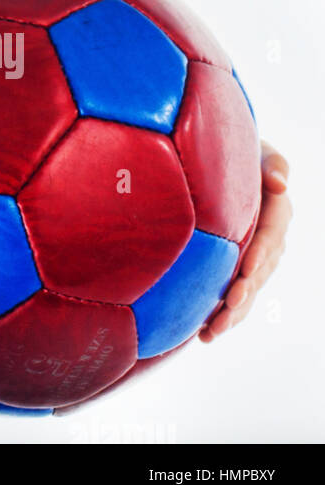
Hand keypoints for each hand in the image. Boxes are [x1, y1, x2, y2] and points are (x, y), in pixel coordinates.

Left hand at [198, 140, 289, 341]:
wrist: (230, 162)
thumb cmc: (242, 151)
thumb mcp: (261, 151)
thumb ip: (273, 164)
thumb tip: (280, 183)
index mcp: (277, 212)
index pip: (272, 234)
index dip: (261, 253)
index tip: (247, 270)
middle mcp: (271, 240)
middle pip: (261, 271)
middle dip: (245, 291)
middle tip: (227, 307)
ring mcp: (257, 258)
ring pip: (248, 290)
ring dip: (233, 313)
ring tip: (212, 331)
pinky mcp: (240, 268)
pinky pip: (236, 294)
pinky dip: (223, 315)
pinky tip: (204, 333)